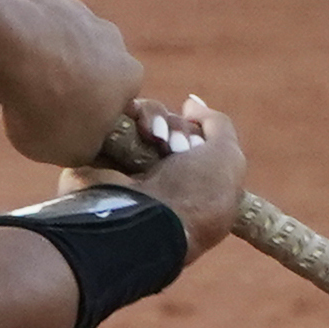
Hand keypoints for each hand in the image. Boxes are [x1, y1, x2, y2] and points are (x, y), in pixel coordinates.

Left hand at [0, 0, 144, 169]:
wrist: (9, 50)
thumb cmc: (44, 107)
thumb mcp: (70, 150)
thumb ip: (86, 144)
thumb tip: (86, 140)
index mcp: (128, 76)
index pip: (111, 102)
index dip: (84, 116)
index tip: (56, 125)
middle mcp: (111, 38)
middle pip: (83, 70)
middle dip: (58, 86)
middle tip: (25, 106)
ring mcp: (76, 10)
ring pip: (53, 44)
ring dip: (33, 63)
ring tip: (2, 84)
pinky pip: (27, 23)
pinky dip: (13, 38)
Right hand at [71, 96, 245, 261]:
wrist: (141, 223)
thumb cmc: (192, 196)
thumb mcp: (228, 160)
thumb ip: (219, 125)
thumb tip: (192, 104)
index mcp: (194, 188)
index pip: (197, 140)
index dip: (200, 133)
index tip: (200, 144)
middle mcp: (161, 179)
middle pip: (171, 126)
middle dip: (178, 128)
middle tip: (175, 147)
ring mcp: (129, 168)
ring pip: (145, 118)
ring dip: (156, 120)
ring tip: (155, 138)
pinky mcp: (100, 156)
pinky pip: (116, 118)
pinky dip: (129, 115)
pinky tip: (137, 130)